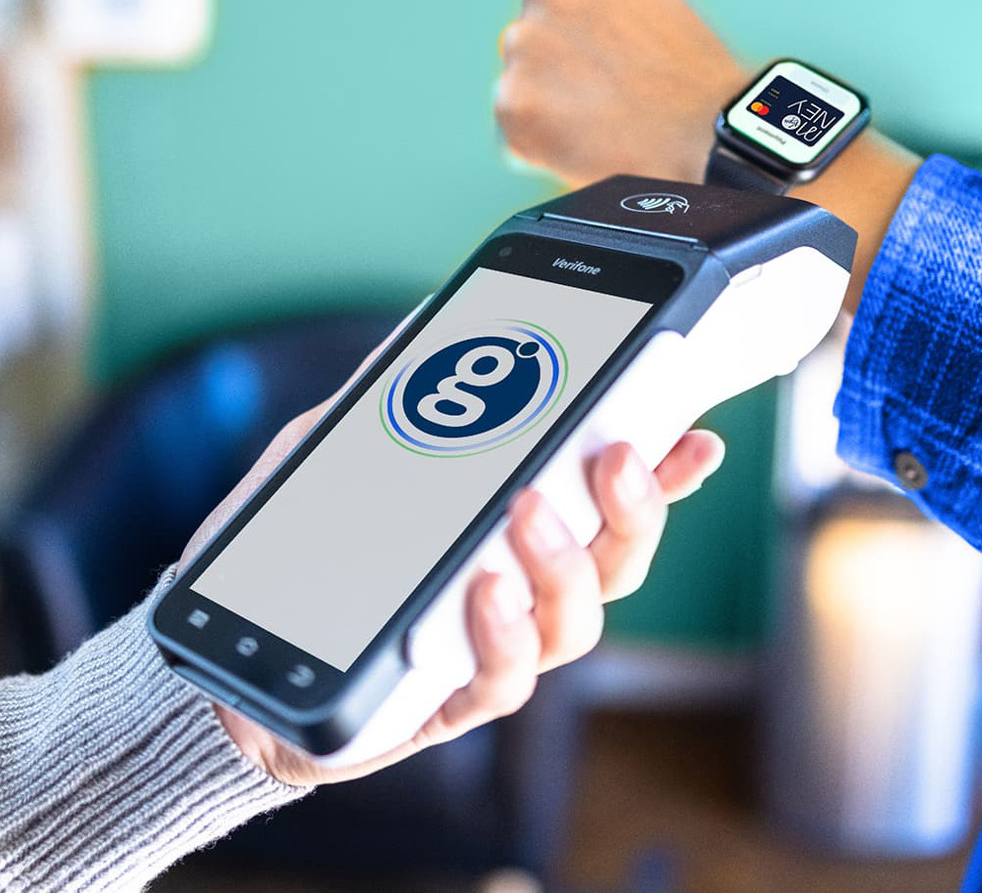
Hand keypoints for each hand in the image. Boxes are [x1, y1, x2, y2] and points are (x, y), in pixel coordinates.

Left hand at [176, 388, 724, 786]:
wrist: (236, 642)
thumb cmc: (300, 543)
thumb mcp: (337, 452)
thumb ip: (385, 400)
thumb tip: (427, 326)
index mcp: (511, 535)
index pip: (606, 507)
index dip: (664, 479)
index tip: (694, 437)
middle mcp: (519, 594)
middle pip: (612, 566)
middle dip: (631, 512)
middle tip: (614, 456)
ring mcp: (488, 652)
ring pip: (572, 626)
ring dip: (565, 566)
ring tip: (531, 511)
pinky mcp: (445, 704)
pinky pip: (499, 683)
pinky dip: (502, 635)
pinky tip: (484, 591)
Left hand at [496, 0, 920, 313]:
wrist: (713, 136)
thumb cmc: (698, 82)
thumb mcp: (652, 6)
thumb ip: (601, 10)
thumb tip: (574, 43)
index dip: (579, 42)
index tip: (606, 62)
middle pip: (530, 44)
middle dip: (559, 76)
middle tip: (608, 100)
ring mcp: (524, 47)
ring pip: (521, 89)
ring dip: (551, 112)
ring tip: (604, 125)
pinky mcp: (513, 105)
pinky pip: (517, 137)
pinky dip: (544, 151)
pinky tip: (588, 147)